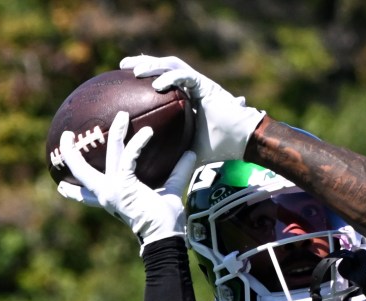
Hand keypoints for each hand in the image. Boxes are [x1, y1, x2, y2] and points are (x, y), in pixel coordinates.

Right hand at [57, 111, 196, 249]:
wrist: (164, 236)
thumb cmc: (165, 221)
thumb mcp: (169, 191)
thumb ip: (177, 173)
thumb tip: (190, 153)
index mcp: (113, 200)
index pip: (87, 195)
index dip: (73, 192)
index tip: (60, 188)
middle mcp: (108, 194)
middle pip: (82, 171)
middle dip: (71, 153)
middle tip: (67, 136)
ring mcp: (113, 189)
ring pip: (108, 155)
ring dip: (117, 133)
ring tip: (122, 116)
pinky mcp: (123, 184)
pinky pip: (128, 157)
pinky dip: (138, 144)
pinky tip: (148, 132)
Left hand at [120, 55, 265, 163]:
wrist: (242, 142)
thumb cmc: (219, 147)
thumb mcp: (186, 151)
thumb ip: (171, 154)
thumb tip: (153, 173)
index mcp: (185, 98)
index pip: (161, 81)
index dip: (145, 76)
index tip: (125, 81)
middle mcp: (190, 87)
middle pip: (162, 67)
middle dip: (143, 63)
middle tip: (123, 65)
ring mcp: (198, 84)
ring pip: (171, 65)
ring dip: (152, 65)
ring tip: (135, 70)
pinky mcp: (206, 84)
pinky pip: (185, 76)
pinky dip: (171, 78)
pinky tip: (157, 85)